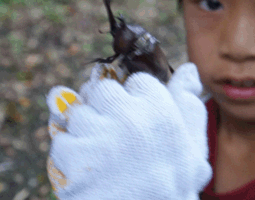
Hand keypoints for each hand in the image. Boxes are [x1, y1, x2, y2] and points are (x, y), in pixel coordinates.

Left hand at [46, 63, 211, 199]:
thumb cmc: (172, 185)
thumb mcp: (192, 146)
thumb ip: (189, 104)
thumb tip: (189, 69)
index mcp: (160, 110)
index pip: (137, 81)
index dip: (135, 100)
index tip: (137, 120)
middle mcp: (129, 116)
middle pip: (103, 90)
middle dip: (106, 109)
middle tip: (115, 136)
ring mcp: (100, 134)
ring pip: (79, 113)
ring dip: (86, 132)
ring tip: (102, 156)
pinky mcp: (75, 155)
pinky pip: (62, 141)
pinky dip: (70, 156)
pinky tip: (89, 172)